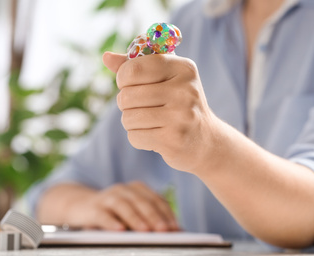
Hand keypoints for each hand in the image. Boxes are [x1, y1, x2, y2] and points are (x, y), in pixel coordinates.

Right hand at [67, 182, 178, 231]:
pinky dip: (111, 222)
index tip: (175, 228)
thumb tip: (177, 232)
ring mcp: (107, 197)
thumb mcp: (133, 213)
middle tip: (164, 230)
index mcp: (138, 189)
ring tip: (145, 231)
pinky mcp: (93, 208)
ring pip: (124, 206)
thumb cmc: (113, 213)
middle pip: (142, 202)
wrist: (80, 206)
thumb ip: (151, 219)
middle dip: (155, 217)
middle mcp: (124, 190)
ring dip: (136, 219)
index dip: (167, 214)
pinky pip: (102, 215)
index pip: (156, 200)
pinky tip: (119, 230)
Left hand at [103, 52, 221, 172]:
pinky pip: (134, 137)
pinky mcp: (174, 140)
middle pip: (127, 96)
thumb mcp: (166, 79)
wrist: (206, 141)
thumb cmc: (180, 105)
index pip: (134, 68)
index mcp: (183, 68)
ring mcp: (181, 116)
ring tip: (150, 122)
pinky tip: (156, 135)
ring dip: (131, 122)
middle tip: (142, 106)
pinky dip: (138, 138)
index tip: (132, 84)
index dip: (123, 78)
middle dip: (126, 104)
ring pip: (128, 118)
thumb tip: (106, 57)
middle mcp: (185, 90)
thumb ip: (136, 66)